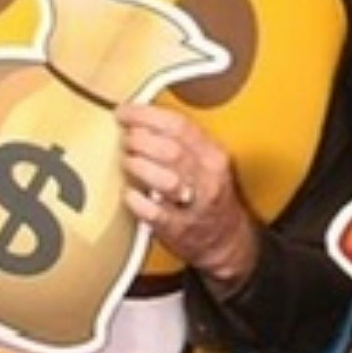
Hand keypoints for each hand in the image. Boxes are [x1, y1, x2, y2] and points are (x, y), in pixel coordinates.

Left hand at [117, 101, 258, 287]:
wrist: (227, 240)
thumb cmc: (208, 194)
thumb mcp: (206, 160)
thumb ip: (180, 140)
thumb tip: (140, 118)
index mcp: (213, 155)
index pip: (179, 125)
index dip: (146, 115)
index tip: (124, 112)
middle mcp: (207, 178)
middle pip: (169, 149)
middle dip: (139, 140)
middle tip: (125, 139)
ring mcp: (194, 205)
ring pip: (164, 179)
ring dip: (137, 166)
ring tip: (127, 162)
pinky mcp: (179, 229)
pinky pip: (154, 213)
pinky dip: (137, 201)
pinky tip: (129, 193)